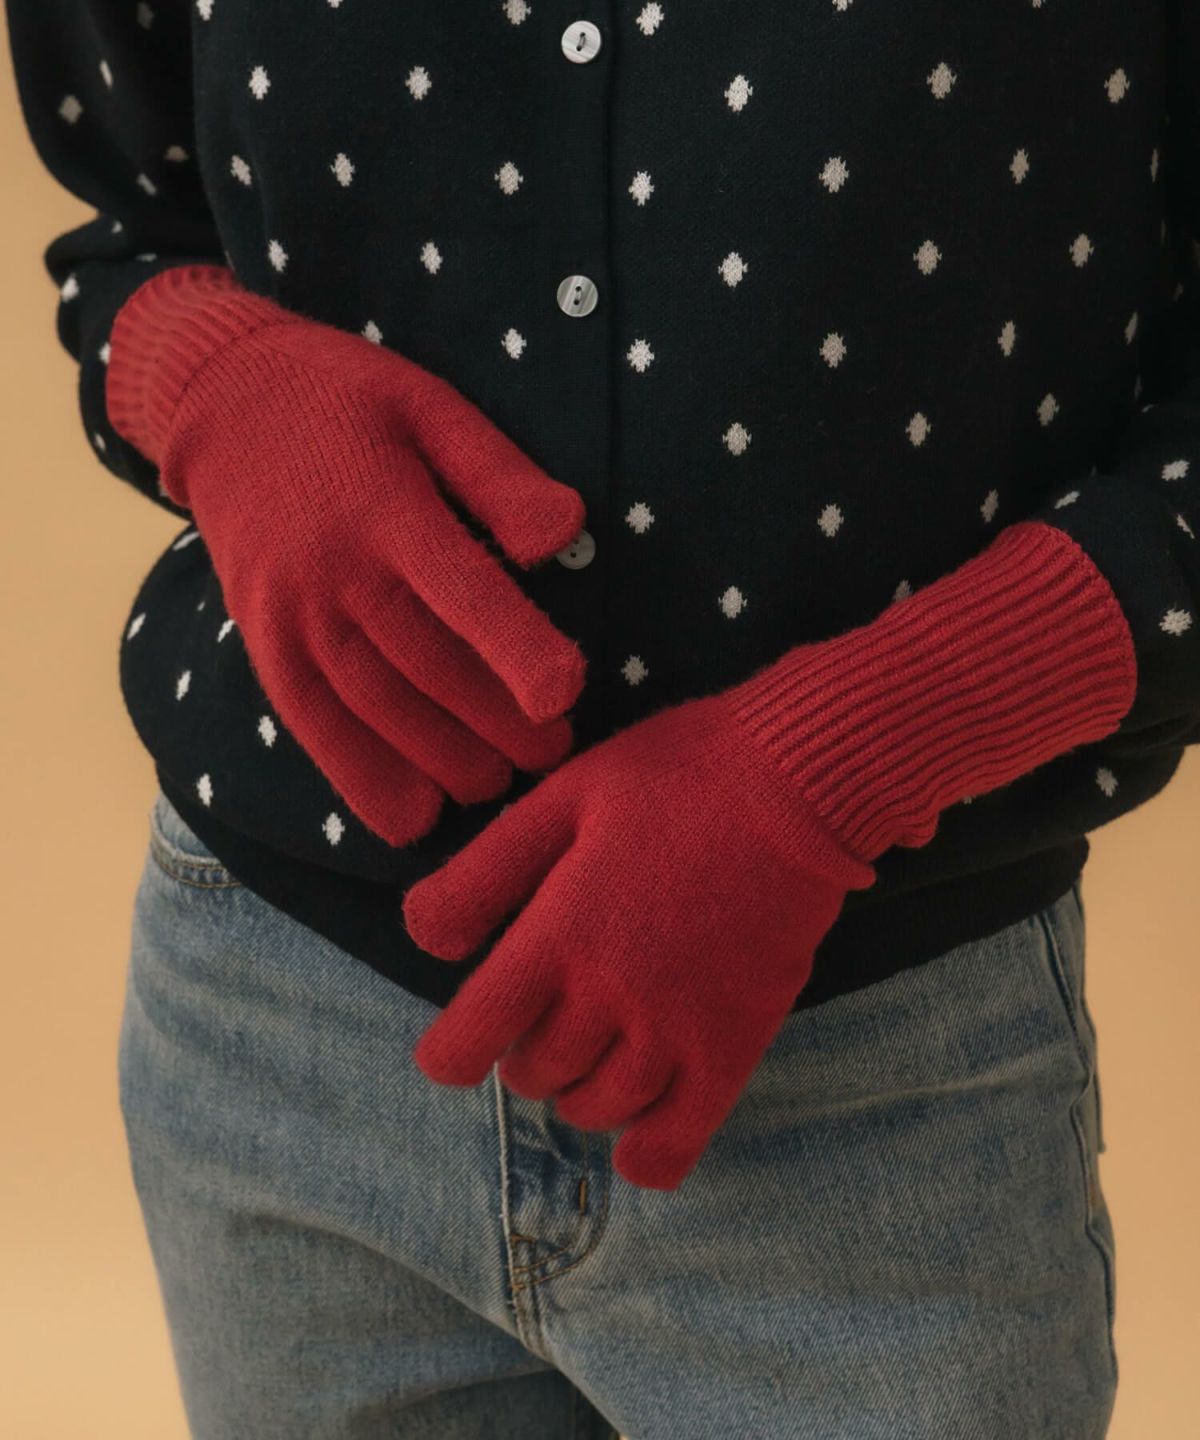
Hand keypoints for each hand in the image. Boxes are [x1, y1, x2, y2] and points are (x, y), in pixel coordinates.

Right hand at [107, 264, 585, 843]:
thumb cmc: (349, 403)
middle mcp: (336, 571)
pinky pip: (312, 724)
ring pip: (377, 707)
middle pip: (427, 665)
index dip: (516, 647)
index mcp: (388, 508)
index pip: (460, 590)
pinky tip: (412, 820)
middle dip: (498, 721)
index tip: (566, 692)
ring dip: (444, 758)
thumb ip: (497, 474)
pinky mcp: (264, 643)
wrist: (219, 401)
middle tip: (555, 752)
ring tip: (500, 784)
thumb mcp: (430, 405)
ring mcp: (292, 614)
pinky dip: (361, 778)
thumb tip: (566, 532)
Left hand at [402, 690, 876, 1190]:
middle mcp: (608, 998)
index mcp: (557, 935)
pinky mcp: (736, 1046)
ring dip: (577, 1091)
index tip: (455, 1050)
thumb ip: (485, 873)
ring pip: (597, 1108)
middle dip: (523, 1054)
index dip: (449, 1055)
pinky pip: (678, 1138)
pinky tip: (636, 1134)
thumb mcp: (561, 799)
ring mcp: (676, 1031)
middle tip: (545, 1014)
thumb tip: (422, 939)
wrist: (798, 787)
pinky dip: (647, 1152)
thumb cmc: (674, 778)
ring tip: (592, 1052)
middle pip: (535, 1074)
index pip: (471, 1039)